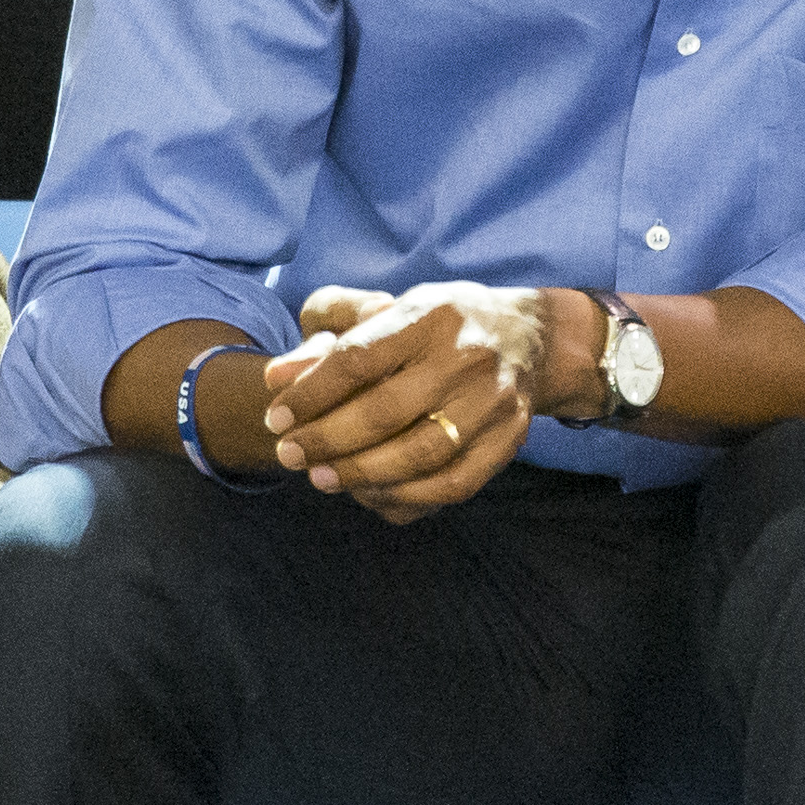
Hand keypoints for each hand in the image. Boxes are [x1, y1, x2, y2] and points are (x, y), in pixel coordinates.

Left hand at [260, 281, 547, 523]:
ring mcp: (494, 401)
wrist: (528, 337)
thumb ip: (327, 331)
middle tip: (289, 455)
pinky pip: (453, 484)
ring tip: (322, 478)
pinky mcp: (509, 438)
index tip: (277, 418)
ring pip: (419, 455)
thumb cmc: (438, 325)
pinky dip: (406, 497)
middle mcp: (468, 356)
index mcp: (431, 315)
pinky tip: (371, 492)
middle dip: (325, 441)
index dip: (309, 394)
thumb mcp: (386, 307)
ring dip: (360, 475)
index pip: (358, 359)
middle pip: (384, 412)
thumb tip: (276, 379)